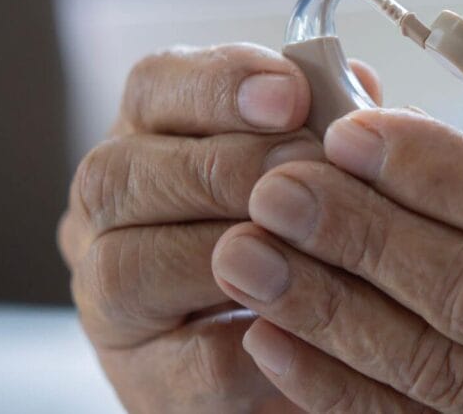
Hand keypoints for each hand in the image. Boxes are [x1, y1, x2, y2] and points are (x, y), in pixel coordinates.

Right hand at [57, 43, 379, 412]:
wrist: (303, 350)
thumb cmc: (304, 233)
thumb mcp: (317, 164)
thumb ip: (328, 122)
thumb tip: (357, 80)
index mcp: (148, 141)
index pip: (152, 87)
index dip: (217, 84)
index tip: (290, 94)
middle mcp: (106, 217)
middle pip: (120, 172)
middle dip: (225, 164)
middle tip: (308, 164)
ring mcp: (111, 304)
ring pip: (127, 267)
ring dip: (230, 246)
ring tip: (310, 237)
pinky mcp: (149, 383)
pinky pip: (192, 360)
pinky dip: (260, 334)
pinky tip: (313, 316)